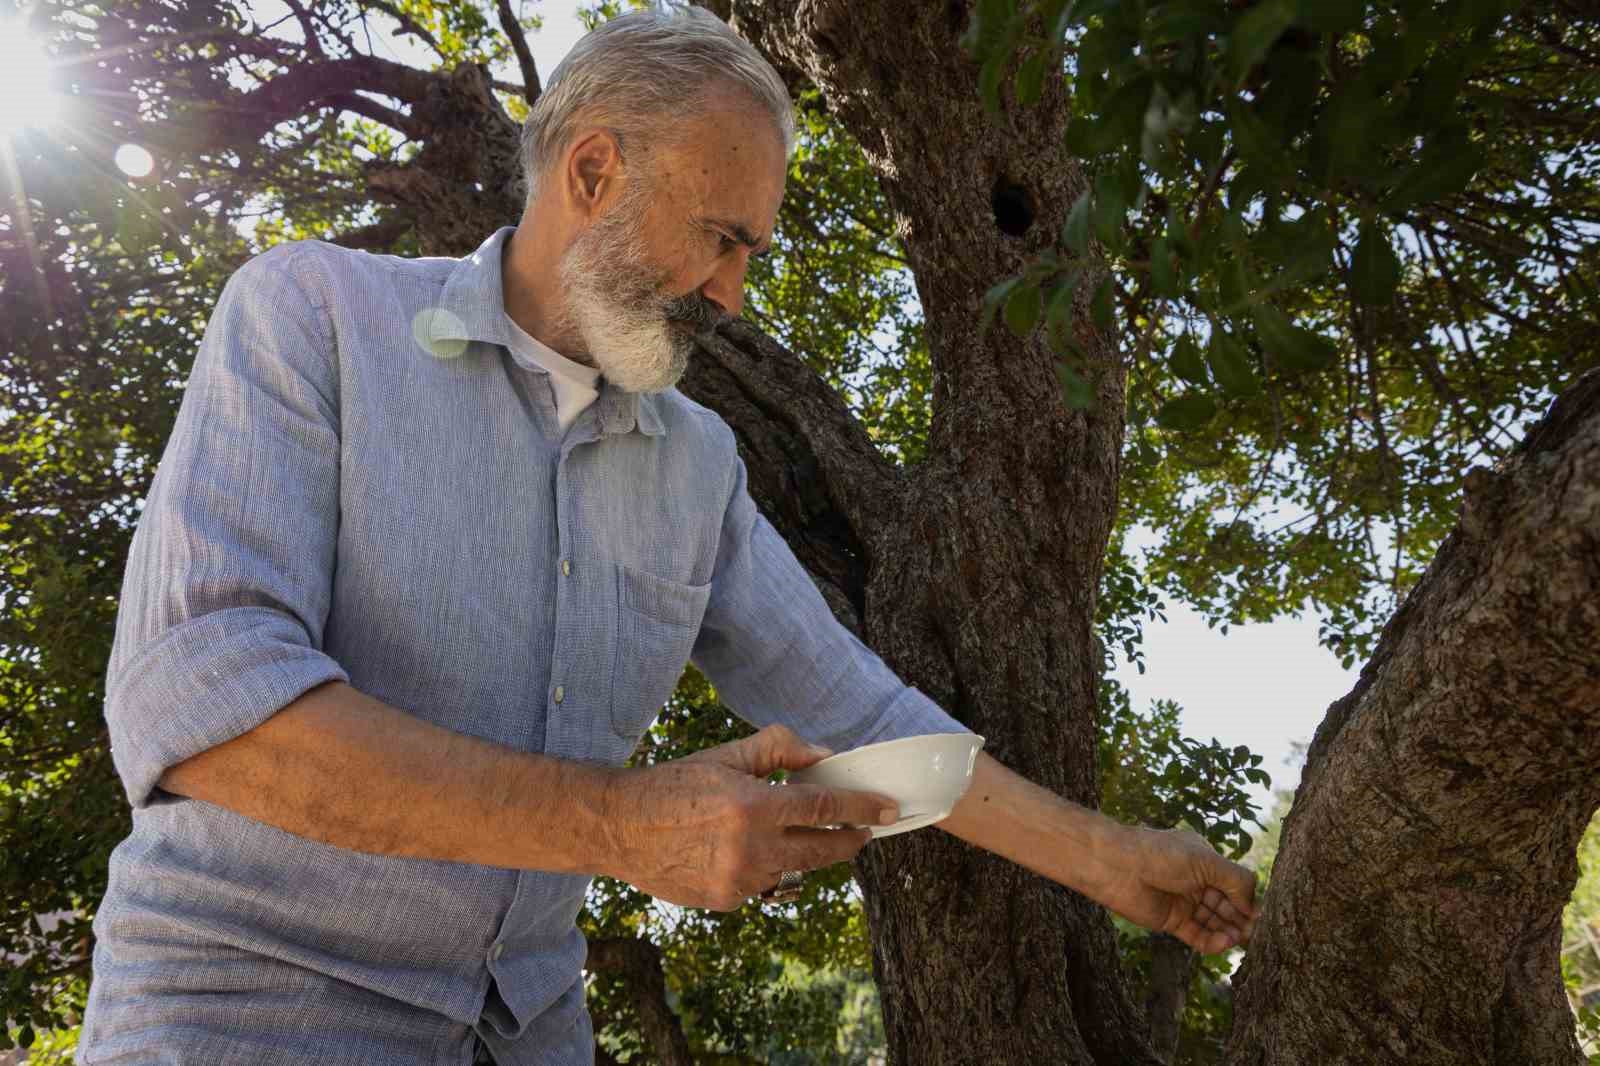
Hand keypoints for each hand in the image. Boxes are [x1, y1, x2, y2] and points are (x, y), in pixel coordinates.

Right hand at [598, 724, 898, 910]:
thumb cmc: (674, 785)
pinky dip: (767, 867)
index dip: (862, 809)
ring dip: (805, 853)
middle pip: (823, 851)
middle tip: (863, 831)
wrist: (620, 828)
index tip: (888, 810)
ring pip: (795, 869)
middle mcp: (750, 849)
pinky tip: (749, 851)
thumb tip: (823, 756)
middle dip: (850, 841)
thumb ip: (778, 750)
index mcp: (752, 806)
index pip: (825, 809)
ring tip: (802, 835)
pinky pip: (765, 884)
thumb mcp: (726, 757)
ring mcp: (739, 881)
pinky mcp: (726, 901)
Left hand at [1092, 826, 1260, 954]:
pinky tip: (1224, 942)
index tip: (1263, 916)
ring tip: (1240, 939)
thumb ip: (1236, 881)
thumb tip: (1255, 904)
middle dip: (1242, 919)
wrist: (1118, 867)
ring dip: (1229, 931)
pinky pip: (1198, 936)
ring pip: (1215, 922)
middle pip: (1228, 906)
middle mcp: (1197, 882)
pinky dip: (1212, 941)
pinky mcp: (1172, 922)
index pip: (1235, 885)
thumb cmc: (1161, 855)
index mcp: (1206, 861)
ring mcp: (1185, 903)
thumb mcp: (1206, 861)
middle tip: (1257, 933)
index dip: (1249, 901)